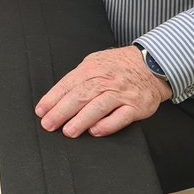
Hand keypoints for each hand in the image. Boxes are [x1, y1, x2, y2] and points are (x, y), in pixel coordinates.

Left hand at [35, 46, 171, 137]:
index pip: (67, 84)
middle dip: (61, 112)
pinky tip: (95, 131)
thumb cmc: (118, 66)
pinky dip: (107, 125)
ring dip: (81, 120)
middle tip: (48, 124)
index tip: (41, 111)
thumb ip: (78, 78)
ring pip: (98, 107)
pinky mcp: (136, 106)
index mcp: (91, 68)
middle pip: (80, 96)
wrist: (152, 63)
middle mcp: (105, 80)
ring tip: (68, 131)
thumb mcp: (95, 62)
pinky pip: (121, 117)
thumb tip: (56, 97)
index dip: (52, 99)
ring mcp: (121, 93)